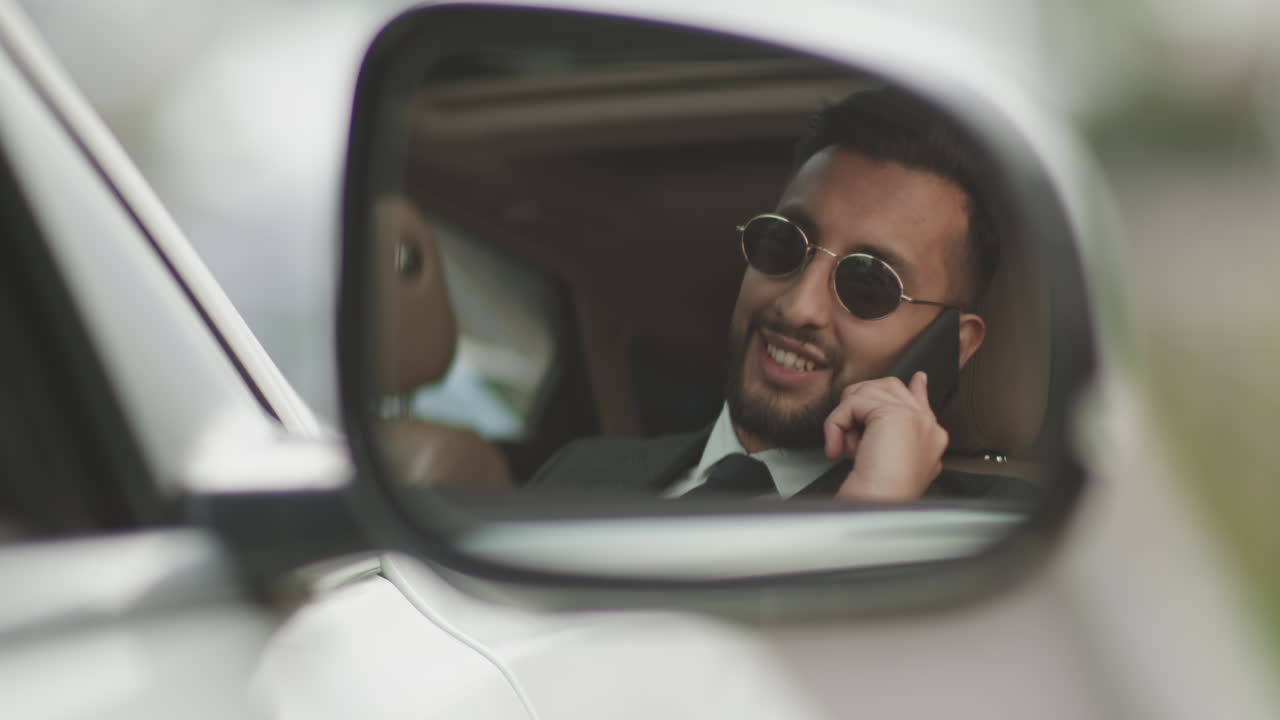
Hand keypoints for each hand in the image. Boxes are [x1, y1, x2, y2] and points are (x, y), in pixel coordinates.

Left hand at [822, 371, 946, 500]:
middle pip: (888, 388)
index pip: (921, 399)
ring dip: (847, 419)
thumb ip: (894, 432)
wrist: (880, 511)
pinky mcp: (893, 415)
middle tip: (850, 435)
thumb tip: (896, 410)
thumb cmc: (881, 498)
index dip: (914, 388)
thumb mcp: (891, 462)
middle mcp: (928, 425)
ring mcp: (914, 418)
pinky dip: (836, 425)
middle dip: (861, 405)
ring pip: (867, 393)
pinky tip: (838, 448)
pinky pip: (852, 404)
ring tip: (847, 449)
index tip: (917, 379)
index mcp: (931, 438)